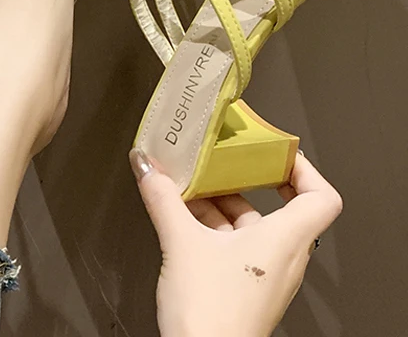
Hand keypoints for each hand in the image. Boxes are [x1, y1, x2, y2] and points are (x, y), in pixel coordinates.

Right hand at [130, 150, 342, 336]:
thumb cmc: (211, 315)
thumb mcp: (180, 242)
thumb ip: (162, 197)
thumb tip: (147, 165)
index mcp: (285, 240)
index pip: (322, 196)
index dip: (304, 169)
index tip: (276, 151)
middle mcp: (284, 258)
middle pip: (278, 206)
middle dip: (244, 181)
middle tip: (222, 161)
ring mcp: (266, 276)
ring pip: (253, 227)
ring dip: (221, 205)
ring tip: (188, 188)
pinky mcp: (247, 290)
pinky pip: (239, 246)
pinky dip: (215, 229)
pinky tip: (182, 219)